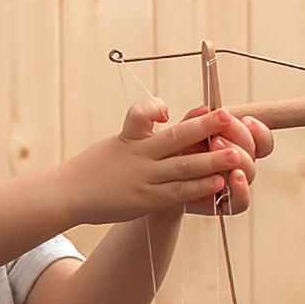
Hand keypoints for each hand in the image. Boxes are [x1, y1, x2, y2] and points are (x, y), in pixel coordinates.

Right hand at [56, 99, 259, 225]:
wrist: (69, 196)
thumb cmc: (94, 170)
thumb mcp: (115, 144)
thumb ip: (141, 134)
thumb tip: (164, 116)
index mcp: (129, 138)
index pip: (143, 114)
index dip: (159, 107)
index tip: (176, 102)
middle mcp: (138, 156)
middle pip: (175, 138)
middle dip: (203, 127)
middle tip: (227, 116)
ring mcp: (143, 179)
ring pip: (182, 168)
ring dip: (210, 160)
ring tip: (235, 155)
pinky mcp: (146, 201)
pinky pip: (178, 193)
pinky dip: (199, 187)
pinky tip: (218, 183)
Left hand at [177, 106, 272, 216]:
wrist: (157, 184)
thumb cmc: (173, 155)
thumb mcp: (182, 133)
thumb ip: (194, 121)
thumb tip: (205, 109)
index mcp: (234, 144)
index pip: (260, 138)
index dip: (258, 130)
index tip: (246, 120)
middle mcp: (238, 164)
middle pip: (254, 151)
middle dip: (239, 137)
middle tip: (217, 135)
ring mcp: (232, 185)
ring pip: (250, 172)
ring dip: (238, 157)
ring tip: (216, 147)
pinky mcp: (225, 205)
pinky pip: (241, 201)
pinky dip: (241, 188)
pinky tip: (235, 176)